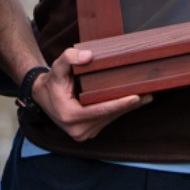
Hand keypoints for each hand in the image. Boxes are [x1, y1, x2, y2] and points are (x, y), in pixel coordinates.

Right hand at [32, 45, 148, 140]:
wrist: (42, 97)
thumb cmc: (51, 83)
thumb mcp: (56, 67)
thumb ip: (69, 58)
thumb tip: (88, 56)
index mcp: (70, 116)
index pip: (100, 110)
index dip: (119, 103)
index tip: (135, 97)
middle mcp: (78, 130)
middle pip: (109, 115)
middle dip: (128, 105)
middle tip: (148, 93)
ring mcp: (84, 133)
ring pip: (110, 119)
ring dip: (127, 109)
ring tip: (145, 96)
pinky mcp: (89, 132)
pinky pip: (107, 120)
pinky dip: (119, 111)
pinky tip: (132, 102)